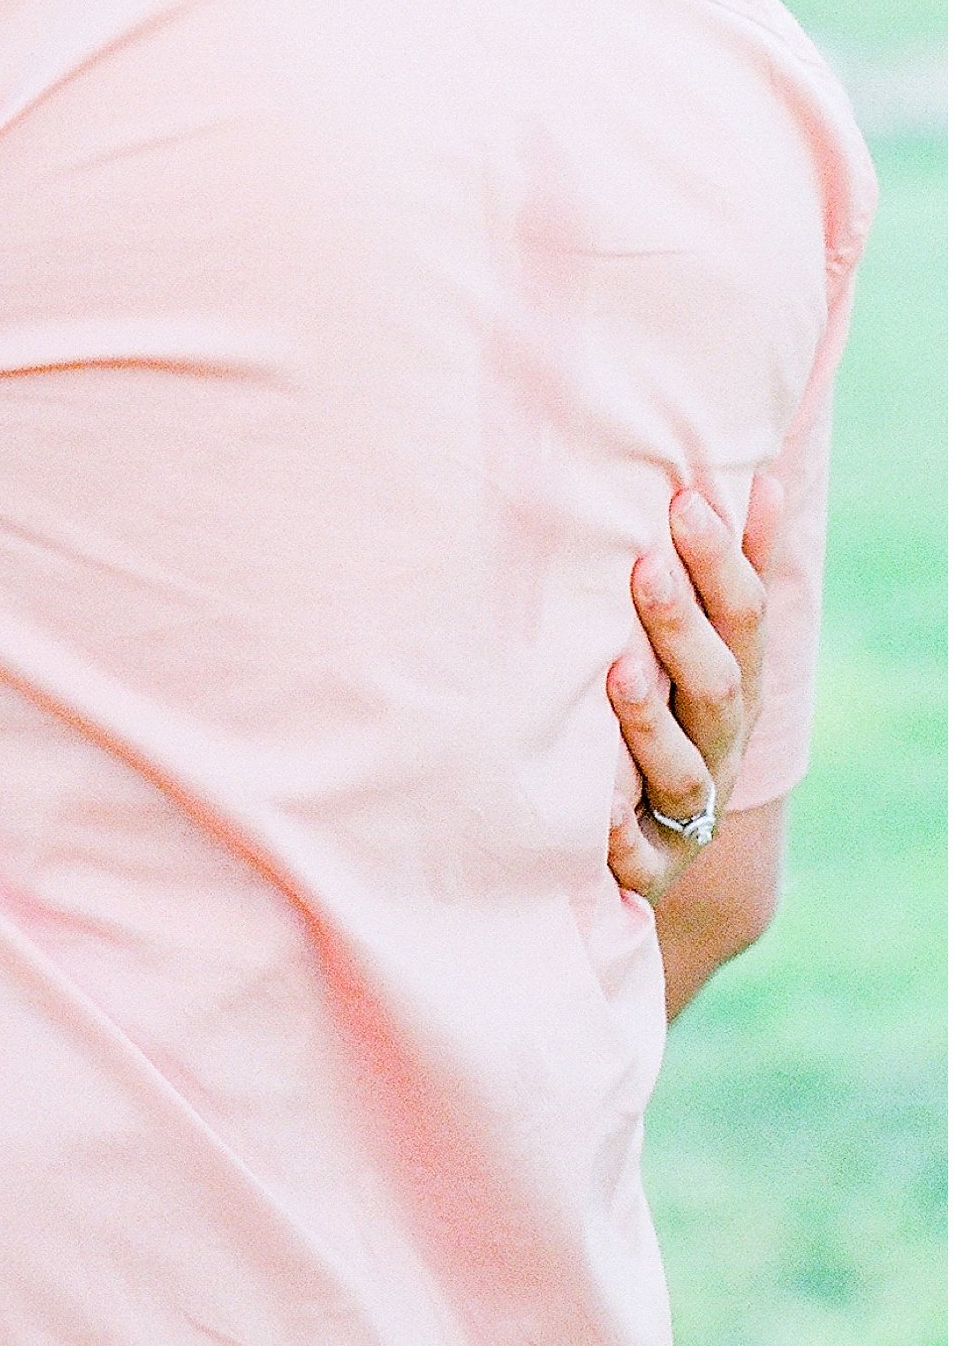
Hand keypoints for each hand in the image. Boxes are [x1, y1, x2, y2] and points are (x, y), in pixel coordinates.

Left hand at [606, 475, 778, 902]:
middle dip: (683, 627)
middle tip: (642, 565)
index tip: (685, 502)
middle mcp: (720, 747)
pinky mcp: (647, 868)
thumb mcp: (694, 647)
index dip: (723, 564)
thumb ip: (720, 573)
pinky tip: (591, 810)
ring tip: (617, 670)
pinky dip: (614, 835)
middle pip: (718, 688)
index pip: (744, 620)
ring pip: (685, 772)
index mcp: (735, 686)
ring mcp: (686, 812)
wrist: (642, 849)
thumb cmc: (660, 714)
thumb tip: (755, 477)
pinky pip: (637, 858)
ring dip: (652, 722)